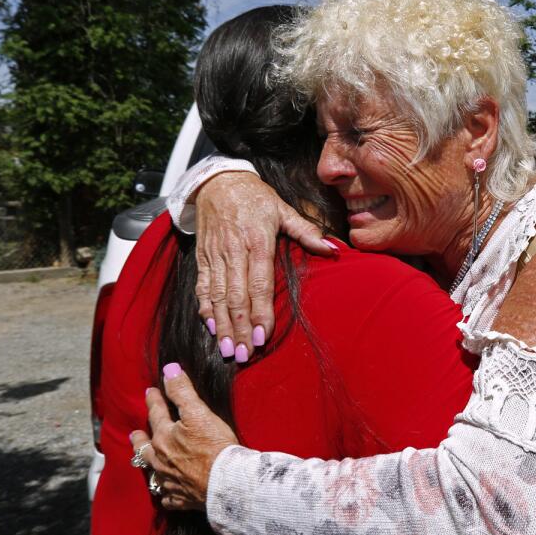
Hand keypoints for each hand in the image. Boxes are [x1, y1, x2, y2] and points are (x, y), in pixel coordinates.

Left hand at [130, 365, 238, 510]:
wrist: (226, 482)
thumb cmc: (215, 446)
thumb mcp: (199, 413)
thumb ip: (182, 392)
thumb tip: (168, 370)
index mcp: (165, 437)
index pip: (157, 413)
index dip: (154, 400)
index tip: (150, 392)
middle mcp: (162, 459)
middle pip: (146, 447)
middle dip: (140, 438)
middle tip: (134, 434)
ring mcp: (170, 480)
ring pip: (153, 472)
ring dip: (149, 465)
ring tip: (146, 462)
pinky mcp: (181, 498)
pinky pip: (169, 497)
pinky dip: (167, 493)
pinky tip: (167, 493)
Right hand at [194, 172, 338, 360]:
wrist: (218, 181)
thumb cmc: (255, 197)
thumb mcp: (284, 210)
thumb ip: (307, 232)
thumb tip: (333, 249)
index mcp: (257, 242)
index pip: (259, 284)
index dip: (260, 312)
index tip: (262, 336)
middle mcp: (234, 252)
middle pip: (236, 297)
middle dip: (240, 328)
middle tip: (244, 354)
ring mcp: (216, 256)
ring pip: (216, 296)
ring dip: (222, 325)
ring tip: (227, 349)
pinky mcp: (202, 257)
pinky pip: (202, 287)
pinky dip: (205, 308)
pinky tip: (210, 327)